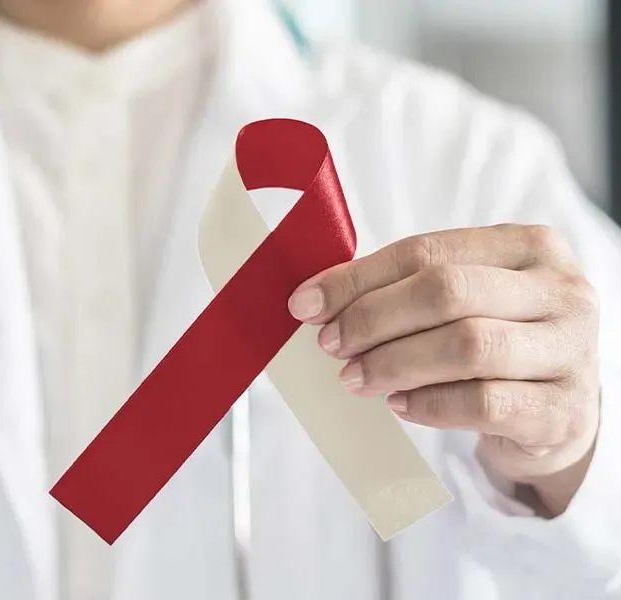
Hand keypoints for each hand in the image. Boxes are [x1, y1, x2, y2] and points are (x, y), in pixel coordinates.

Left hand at [288, 225, 600, 515]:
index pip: (427, 252)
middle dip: (373, 319)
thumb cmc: (497, 342)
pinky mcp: (562, 410)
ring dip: (394, 363)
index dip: (358, 278)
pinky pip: (484, 403)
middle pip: (447, 292)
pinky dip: (430, 404)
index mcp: (528, 246)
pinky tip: (400, 405)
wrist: (558, 413)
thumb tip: (316, 299)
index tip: (306, 304)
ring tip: (355, 378)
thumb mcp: (464, 302)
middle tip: (331, 345)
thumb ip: (402, 289)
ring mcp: (570, 350)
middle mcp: (560, 290)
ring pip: (467, 346)